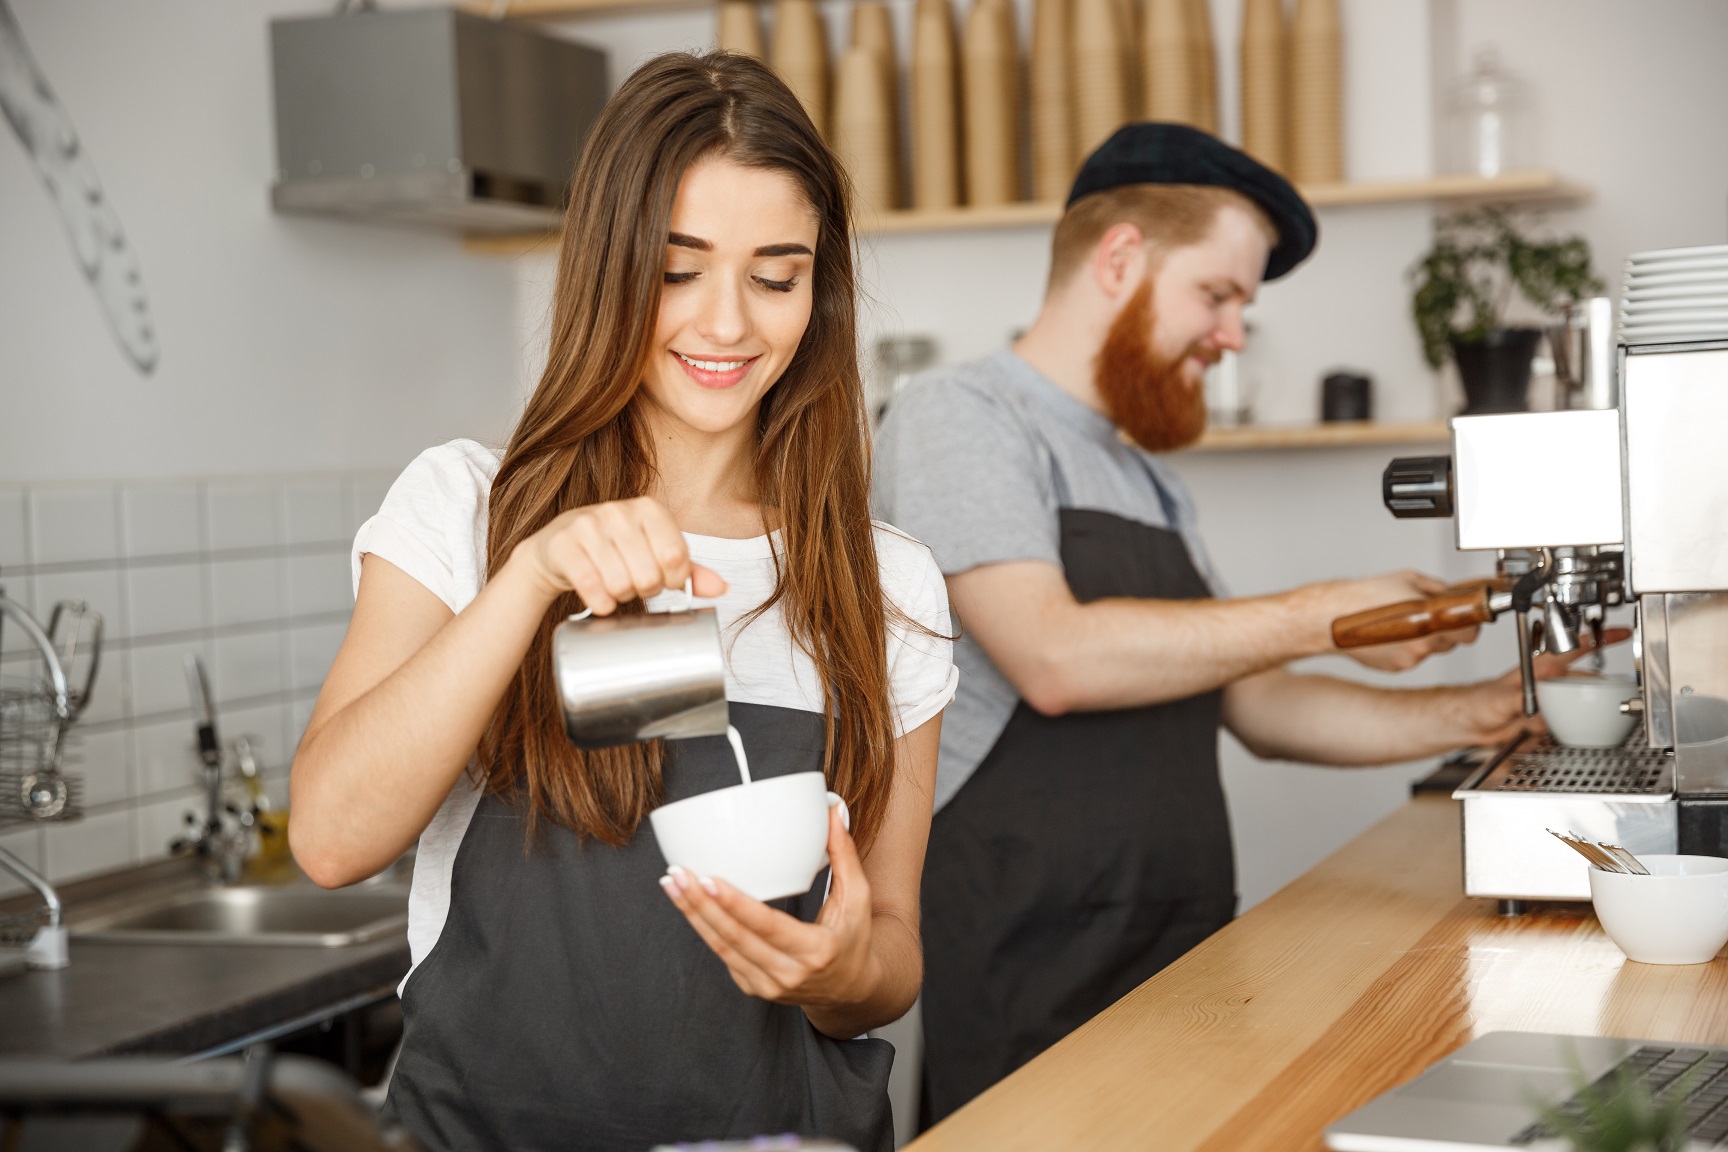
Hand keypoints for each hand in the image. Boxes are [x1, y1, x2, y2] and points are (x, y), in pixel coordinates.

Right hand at [511, 496, 726, 613]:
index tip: (663, 581)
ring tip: (614, 586)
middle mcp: (619, 511)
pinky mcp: (562, 544)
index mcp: (650, 509)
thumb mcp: (653, 554)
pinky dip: (599, 603)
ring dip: (620, 597)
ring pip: (620, 584)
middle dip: (644, 591)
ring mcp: (588, 525)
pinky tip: (599, 599)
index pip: (676, 558)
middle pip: (650, 576)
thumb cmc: (613, 552)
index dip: (673, 581)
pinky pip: (591, 586)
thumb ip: (688, 571)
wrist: (556, 551)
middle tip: (634, 584)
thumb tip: (722, 588)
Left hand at [658, 804, 879, 1011]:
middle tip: (677, 874)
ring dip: (693, 915)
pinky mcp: (754, 988)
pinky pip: (724, 956)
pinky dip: (704, 929)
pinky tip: (689, 905)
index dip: (735, 904)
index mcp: (816, 951)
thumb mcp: (858, 898)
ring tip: (672, 884)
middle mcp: (789, 974)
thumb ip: (844, 855)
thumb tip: (833, 811)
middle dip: (699, 904)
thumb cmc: (854, 940)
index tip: (708, 880)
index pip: (767, 926)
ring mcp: (768, 986)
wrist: (851, 991)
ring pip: (721, 948)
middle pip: (734, 938)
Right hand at [1315, 570, 1481, 671]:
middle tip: (1426, 615)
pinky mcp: (1394, 668)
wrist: (1330, 618)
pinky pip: (1411, 657)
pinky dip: (1405, 647)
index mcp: (1428, 622)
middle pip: (1450, 642)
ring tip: (1400, 622)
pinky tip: (1388, 634)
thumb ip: (1437, 589)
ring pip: (1429, 650)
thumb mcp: (1407, 579)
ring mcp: (1407, 659)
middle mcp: (1421, 645)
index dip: (1470, 624)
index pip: (1469, 633)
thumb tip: (1453, 594)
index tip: (1467, 619)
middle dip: (1444, 629)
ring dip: (1423, 638)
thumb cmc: (1363, 597)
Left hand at [1451, 626, 1634, 745]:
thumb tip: (1536, 705)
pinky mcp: (1549, 719)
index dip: (1599, 639)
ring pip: (1580, 701)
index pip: (1573, 647)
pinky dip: (1574, 726)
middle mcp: (1549, 681)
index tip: (1620, 633)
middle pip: (1586, 678)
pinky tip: (1573, 730)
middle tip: (1615, 691)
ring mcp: (1551, 700)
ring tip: (1592, 713)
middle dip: (1601, 684)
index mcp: (1540, 667)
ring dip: (1588, 707)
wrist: (1469, 723)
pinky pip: (1569, 721)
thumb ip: (1520, 702)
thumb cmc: (1479, 702)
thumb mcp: (1499, 699)